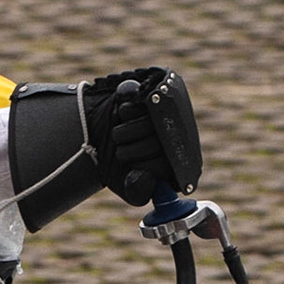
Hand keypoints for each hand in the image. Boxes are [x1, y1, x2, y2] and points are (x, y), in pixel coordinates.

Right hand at [82, 67, 200, 205]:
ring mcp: (174, 113)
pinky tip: (126, 116)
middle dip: (127, 152)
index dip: (141, 168)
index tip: (132, 169)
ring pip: (146, 124)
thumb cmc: (120, 163)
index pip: (164, 167)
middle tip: (122, 151)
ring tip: (121, 135)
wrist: (101, 133)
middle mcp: (183, 138)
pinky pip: (140, 105)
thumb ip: (139, 192)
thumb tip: (147, 177)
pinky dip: (126, 112)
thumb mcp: (128, 186)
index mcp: (181, 164)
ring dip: (122, 133)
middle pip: (154, 145)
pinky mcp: (161, 91)